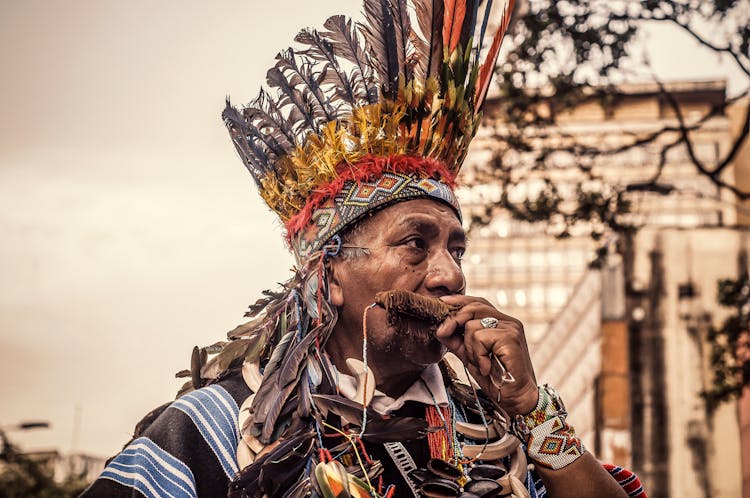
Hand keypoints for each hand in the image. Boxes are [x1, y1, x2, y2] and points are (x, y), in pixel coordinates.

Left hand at [435, 295, 538, 416]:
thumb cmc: (496, 378)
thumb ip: (458, 342)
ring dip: (470, 349)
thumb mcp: (471, 356)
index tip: (441, 302)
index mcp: (501, 322)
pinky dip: (478, 355)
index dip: (459, 301)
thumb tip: (440, 329)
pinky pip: (480, 338)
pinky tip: (487, 367)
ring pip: (473, 326)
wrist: (516, 398)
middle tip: (442, 333)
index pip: (478, 303)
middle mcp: (508, 321)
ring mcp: (511, 328)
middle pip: (474, 307)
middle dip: (454, 320)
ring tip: (481, 363)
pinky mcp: (510, 337)